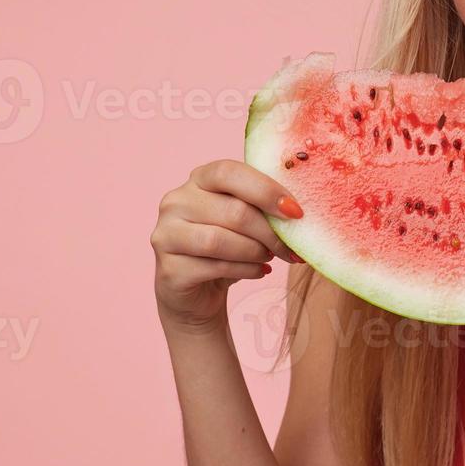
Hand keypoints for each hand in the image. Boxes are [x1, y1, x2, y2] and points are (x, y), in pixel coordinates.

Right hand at [150, 159, 304, 335]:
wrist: (196, 292)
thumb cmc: (226, 248)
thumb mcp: (244, 220)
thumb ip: (262, 207)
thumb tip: (298, 212)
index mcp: (198, 179)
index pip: (229, 172)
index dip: (265, 190)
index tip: (295, 212)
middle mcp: (176, 201)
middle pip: (233, 211)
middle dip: (270, 233)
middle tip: (290, 249)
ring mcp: (166, 234)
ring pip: (221, 240)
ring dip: (256, 252)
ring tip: (270, 258)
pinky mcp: (169, 269)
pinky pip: (215, 267)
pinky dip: (246, 270)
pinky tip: (259, 272)